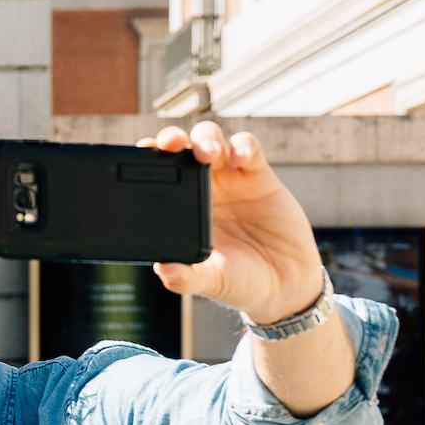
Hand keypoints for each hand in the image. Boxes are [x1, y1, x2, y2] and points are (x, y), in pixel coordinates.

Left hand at [144, 122, 320, 323]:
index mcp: (182, 210)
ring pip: (212, 141)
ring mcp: (231, 180)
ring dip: (206, 139)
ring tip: (206, 154)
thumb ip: (187, 278)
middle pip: (182, 150)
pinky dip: (243, 145)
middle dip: (172, 139)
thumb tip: (164, 269)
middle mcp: (203, 189)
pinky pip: (249, 149)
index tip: (140, 155)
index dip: (147, 160)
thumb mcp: (212, 282)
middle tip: (170, 144)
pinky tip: (240, 157)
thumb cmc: (241, 282)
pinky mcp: (260, 177)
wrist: (284, 285)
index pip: (158, 176)